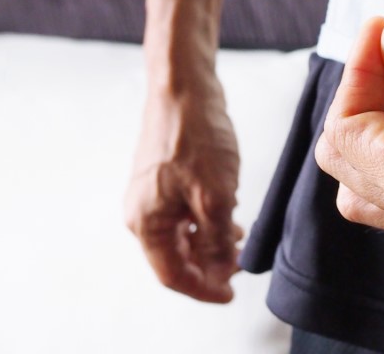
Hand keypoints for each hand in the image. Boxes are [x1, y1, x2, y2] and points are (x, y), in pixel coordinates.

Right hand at [124, 71, 242, 302]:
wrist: (184, 89)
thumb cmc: (197, 138)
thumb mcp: (216, 195)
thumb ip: (216, 238)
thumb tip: (220, 268)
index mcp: (146, 222)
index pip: (173, 274)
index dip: (203, 288)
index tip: (231, 294)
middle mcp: (143, 211)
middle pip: (175, 256)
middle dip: (208, 266)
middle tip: (240, 269)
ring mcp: (152, 193)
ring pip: (182, 233)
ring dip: (210, 244)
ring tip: (240, 244)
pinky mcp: (165, 176)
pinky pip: (184, 212)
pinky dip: (206, 222)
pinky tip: (229, 219)